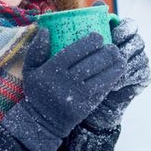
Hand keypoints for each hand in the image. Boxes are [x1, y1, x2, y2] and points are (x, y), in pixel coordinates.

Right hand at [1, 29, 124, 150]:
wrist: (41, 121)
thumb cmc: (38, 91)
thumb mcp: (30, 70)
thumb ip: (36, 50)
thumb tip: (45, 29)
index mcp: (51, 71)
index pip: (74, 52)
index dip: (90, 42)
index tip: (99, 36)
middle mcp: (64, 83)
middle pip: (90, 64)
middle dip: (106, 53)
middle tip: (113, 47)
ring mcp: (76, 96)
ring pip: (100, 78)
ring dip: (113, 66)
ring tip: (120, 57)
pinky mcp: (85, 107)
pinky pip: (102, 91)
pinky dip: (111, 80)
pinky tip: (117, 72)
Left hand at [84, 18, 150, 130]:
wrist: (92, 92)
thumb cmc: (85, 65)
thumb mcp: (83, 46)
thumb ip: (87, 25)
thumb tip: (96, 3)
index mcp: (123, 33)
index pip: (130, 25)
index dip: (125, 29)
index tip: (114, 35)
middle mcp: (134, 45)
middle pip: (138, 41)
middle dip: (127, 47)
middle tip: (115, 54)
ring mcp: (141, 60)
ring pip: (140, 58)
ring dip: (125, 64)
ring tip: (111, 71)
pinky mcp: (145, 76)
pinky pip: (142, 74)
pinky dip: (128, 78)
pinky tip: (115, 84)